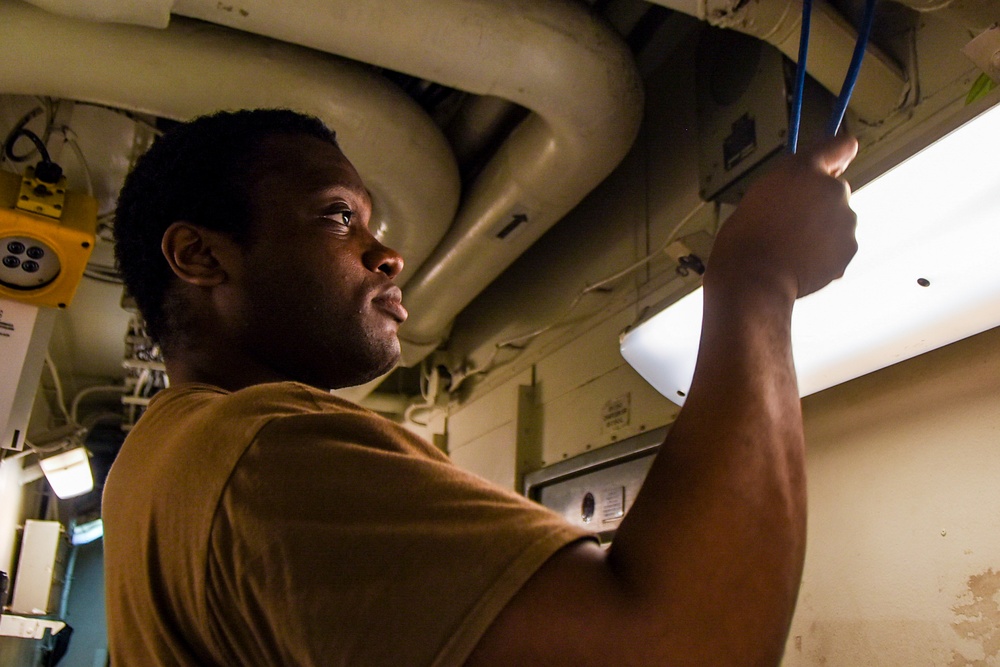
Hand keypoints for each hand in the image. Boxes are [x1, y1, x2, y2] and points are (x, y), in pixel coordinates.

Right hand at [706, 134, 858, 300]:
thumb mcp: (760, 195)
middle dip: (819, 204)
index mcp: (804, 170)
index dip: (837, 155)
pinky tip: (802, 262)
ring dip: (823, 231)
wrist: (754, 279)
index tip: (835, 162)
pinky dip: (827, 253)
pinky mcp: (850, 247)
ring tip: (791, 248)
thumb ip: (790, 185)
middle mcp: (832, 189)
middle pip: (834, 191)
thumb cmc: (746, 239)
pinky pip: (840, 246)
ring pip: (838, 220)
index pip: (840, 146)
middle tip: (789, 223)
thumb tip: (805, 189)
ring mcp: (845, 219)